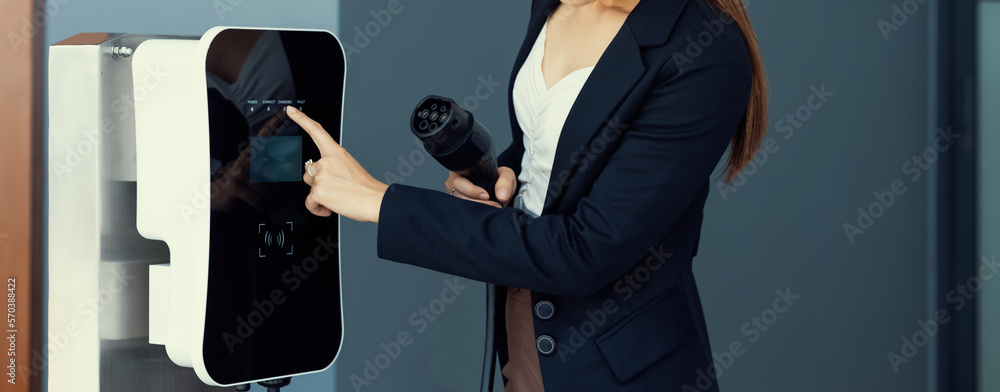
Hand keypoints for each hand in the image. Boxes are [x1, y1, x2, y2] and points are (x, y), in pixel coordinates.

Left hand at [287, 106, 387, 221]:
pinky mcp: (318, 191)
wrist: (375, 201)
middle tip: (336, 188)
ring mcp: (322, 175)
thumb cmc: (366, 188)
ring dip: (319, 195)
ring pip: (310, 186)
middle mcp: (327, 161)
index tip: (291, 111)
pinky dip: (317, 208)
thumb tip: (315, 172)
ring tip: (336, 198)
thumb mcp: (350, 168)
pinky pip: (309, 202)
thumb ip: (331, 166)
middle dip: (318, 182)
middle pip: (309, 170)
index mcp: (336, 153)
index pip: (316, 131)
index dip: (301, 119)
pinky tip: (329, 208)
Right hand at [444, 167, 516, 207]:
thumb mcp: (506, 175)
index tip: (486, 196)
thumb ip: (505, 182)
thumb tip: (501, 196)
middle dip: (477, 202)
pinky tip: (485, 212)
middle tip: (494, 205)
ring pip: (461, 205)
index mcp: (462, 170)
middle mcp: (455, 182)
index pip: (458, 181)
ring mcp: (455, 194)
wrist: (501, 191)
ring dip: (478, 208)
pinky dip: (475, 213)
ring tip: (493, 208)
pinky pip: (463, 211)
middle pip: (459, 195)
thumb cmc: (499, 179)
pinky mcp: (460, 206)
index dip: (470, 189)